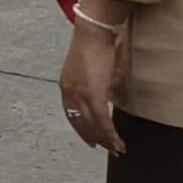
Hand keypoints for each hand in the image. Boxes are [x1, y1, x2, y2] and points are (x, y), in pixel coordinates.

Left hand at [65, 10, 132, 153]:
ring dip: (105, 139)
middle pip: (81, 123)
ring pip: (92, 124)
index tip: (90, 140)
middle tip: (106, 149)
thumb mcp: (87, 69)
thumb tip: (102, 90)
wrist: (92, 33)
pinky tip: (117, 140)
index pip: (72, 114)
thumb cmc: (92, 46)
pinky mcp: (93, 94)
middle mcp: (69, 93)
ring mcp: (80, 94)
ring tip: (116, 149)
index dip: (81, 129)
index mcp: (65, 86)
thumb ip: (90, 82)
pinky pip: (101, 119)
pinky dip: (110, 132)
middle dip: (94, 138)